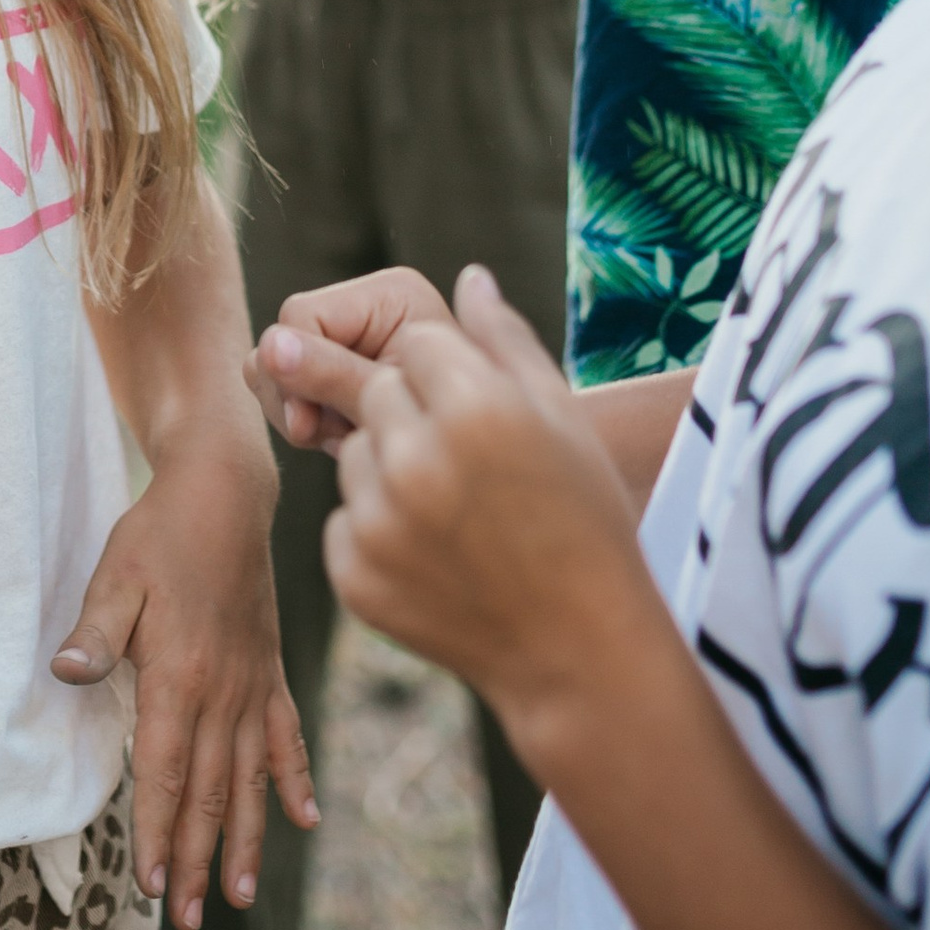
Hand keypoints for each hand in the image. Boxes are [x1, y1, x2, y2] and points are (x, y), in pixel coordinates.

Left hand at [51, 441, 315, 929]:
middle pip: (210, 793)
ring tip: (240, 896)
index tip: (155, 889)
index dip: (161, 834)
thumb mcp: (114, 575)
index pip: (168, 774)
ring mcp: (253, 685)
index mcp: (180, 675)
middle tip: (192, 919)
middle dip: (199, 860)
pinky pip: (286, 738)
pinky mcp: (270, 671)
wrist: (225, 492)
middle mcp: (223, 691)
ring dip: (245, 840)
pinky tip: (305, 821)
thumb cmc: (159, 533)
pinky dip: (295, 781)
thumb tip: (65, 673)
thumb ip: (95, 632)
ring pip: (249, 780)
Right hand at [249, 265, 454, 451]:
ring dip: (303, 414)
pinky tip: (345, 438)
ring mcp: (351, 334)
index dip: (292, 373)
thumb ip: (333, 375)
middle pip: (281, 340)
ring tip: (347, 439)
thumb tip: (271, 348)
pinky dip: (311, 421)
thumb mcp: (391, 405)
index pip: (300, 317)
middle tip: (335, 436)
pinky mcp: (340, 366)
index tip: (313, 427)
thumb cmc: (452, 431)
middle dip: (298, 397)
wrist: (482, 467)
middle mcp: (367, 302)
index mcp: (391, 293)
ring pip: (275, 368)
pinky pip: (289, 389)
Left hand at [324, 267, 652, 759]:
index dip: (446, 372)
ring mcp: (379, 523)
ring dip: (390, 469)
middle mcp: (418, 461)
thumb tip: (468, 276)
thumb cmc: (585, 522)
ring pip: (355, 455)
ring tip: (457, 513)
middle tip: (465, 462)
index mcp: (476, 409)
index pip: (416, 345)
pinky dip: (377, 530)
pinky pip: (344, 519)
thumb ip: (505, 339)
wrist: (578, 653)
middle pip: (374, 393)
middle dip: (410, 414)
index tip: (476, 410)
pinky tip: (437, 555)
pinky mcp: (353, 575)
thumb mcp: (560, 419)